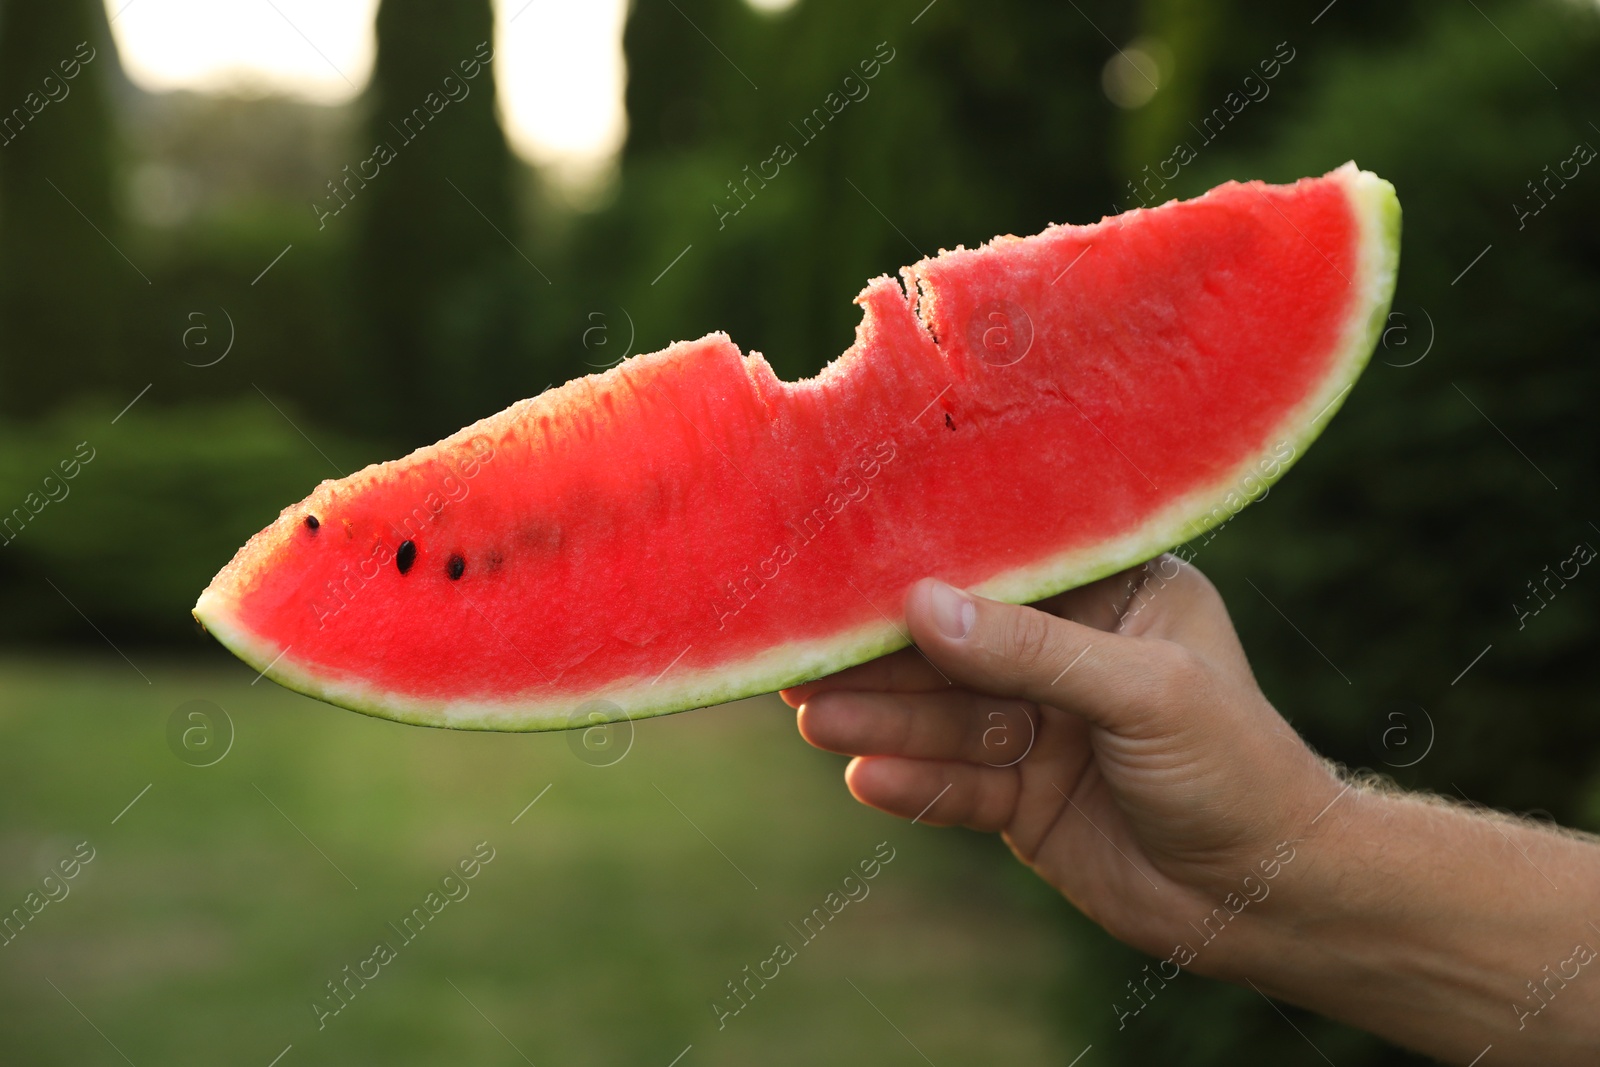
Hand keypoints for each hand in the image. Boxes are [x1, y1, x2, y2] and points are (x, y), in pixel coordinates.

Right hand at [782, 555, 1340, 968]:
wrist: (1269, 900)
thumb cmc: (1237, 769)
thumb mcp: (1142, 691)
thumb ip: (1031, 652)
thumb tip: (923, 606)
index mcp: (1115, 594)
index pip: (1009, 567)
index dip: (932, 566)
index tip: (850, 566)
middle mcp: (1071, 652)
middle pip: (958, 645)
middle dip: (886, 657)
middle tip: (804, 656)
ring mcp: (1042, 726)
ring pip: (945, 716)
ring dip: (882, 720)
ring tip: (814, 718)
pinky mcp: (1022, 796)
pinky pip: (955, 784)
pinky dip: (913, 783)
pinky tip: (864, 779)